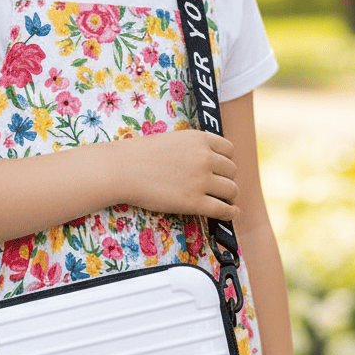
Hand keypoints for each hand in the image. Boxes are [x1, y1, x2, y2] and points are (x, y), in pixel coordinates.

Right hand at [119, 129, 238, 220]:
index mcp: (199, 139)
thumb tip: (209, 162)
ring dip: (229, 197)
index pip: (229, 150)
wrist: (123, 169)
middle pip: (231, 171)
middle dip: (227, 179)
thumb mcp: (173, 140)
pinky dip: (231, 213)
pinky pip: (223, 210)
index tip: (222, 170)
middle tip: (219, 188)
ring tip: (224, 201)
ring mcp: (201, 180)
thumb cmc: (141, 155)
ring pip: (231, 190)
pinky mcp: (195, 202)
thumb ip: (193, 148)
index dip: (227, 162)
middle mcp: (205, 157)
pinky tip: (231, 214)